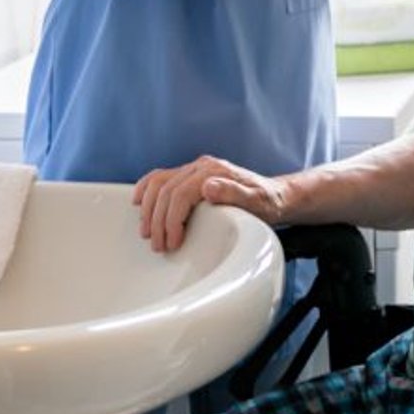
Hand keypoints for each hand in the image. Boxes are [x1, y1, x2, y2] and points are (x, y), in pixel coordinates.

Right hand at [131, 155, 289, 252]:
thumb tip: (208, 187)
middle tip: (159, 246)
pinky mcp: (189, 176)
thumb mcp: (257, 202)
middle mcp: (201, 167)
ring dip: (148, 208)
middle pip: (166, 190)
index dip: (171, 219)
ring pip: (158, 182)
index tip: (171, 242)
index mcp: (214, 171)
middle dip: (158, 220)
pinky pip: (160, 178)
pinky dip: (145, 189)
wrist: (274, 196)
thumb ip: (234, 193)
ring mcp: (194, 170)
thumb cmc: (267, 202)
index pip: (180, 193)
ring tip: (148, 233)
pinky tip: (138, 202)